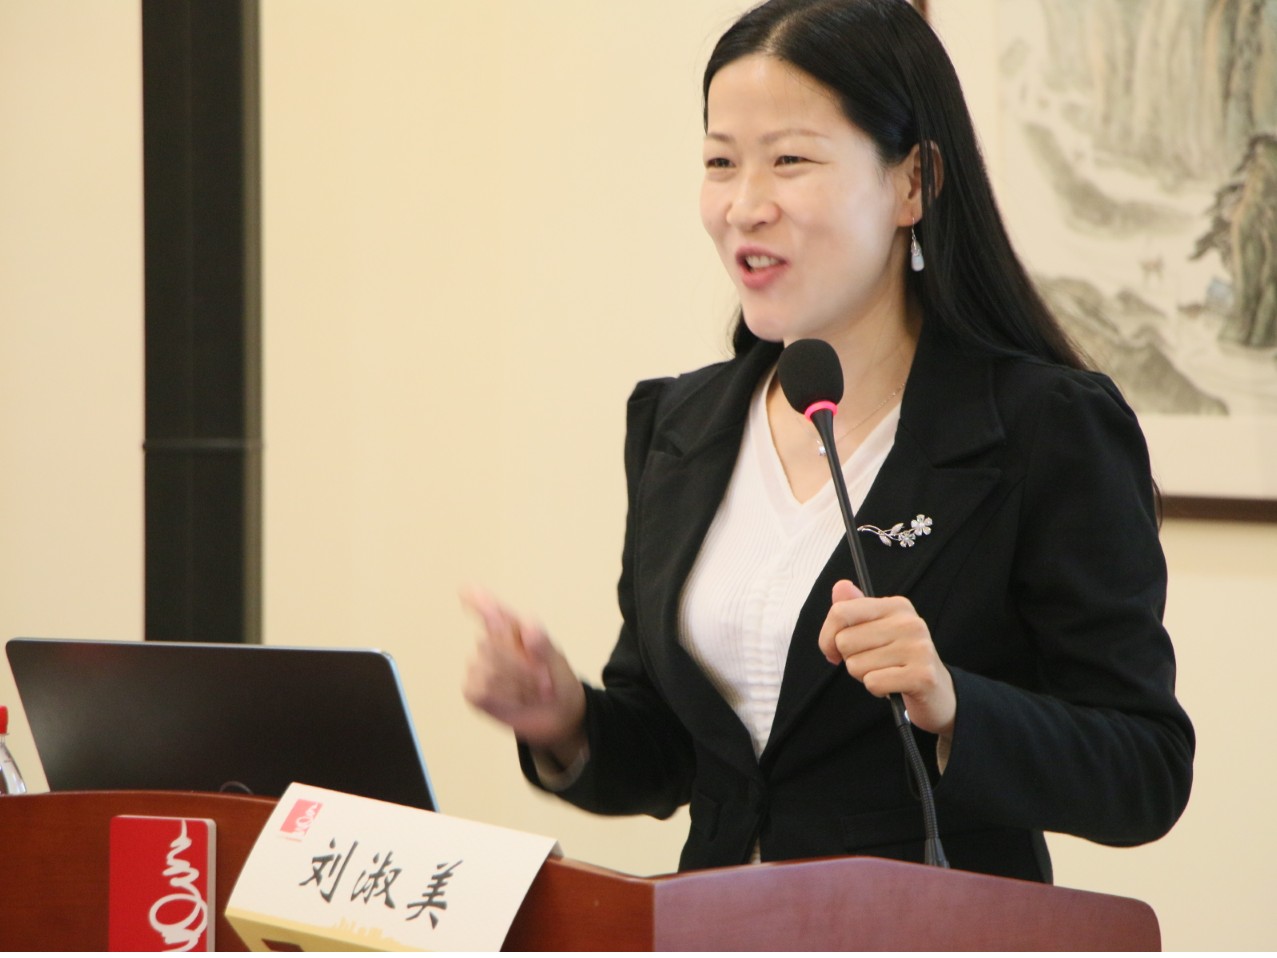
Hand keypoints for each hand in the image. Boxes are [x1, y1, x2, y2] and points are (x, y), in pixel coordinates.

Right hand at [461, 587, 586, 760]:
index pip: (491, 611)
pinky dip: (503, 698)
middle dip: (522, 666)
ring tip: (533, 692)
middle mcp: (493, 643)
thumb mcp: (558, 663)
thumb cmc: (557, 681)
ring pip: (488, 670)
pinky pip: (480, 690)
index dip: (478, 601)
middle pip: (491, 644)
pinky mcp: (474, 690)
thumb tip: (529, 628)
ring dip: (517, 686)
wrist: (558, 715)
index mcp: (514, 629)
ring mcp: (480, 666)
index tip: (466, 589)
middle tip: (545, 680)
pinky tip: (516, 700)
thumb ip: (543, 645)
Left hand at [817, 579, 955, 736]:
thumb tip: (840, 586)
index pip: (841, 612)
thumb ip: (855, 609)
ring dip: (864, 675)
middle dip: (850, 659)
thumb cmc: (899, 659)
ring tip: (886, 673)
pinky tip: (893, 685)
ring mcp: (918, 648)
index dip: (827, 636)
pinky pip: (872, 683)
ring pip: (856, 666)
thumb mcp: (877, 629)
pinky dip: (876, 690)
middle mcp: (909, 622)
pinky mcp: (922, 676)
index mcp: (896, 606)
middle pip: (844, 641)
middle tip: (872, 662)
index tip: (832, 650)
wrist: (937, 692)